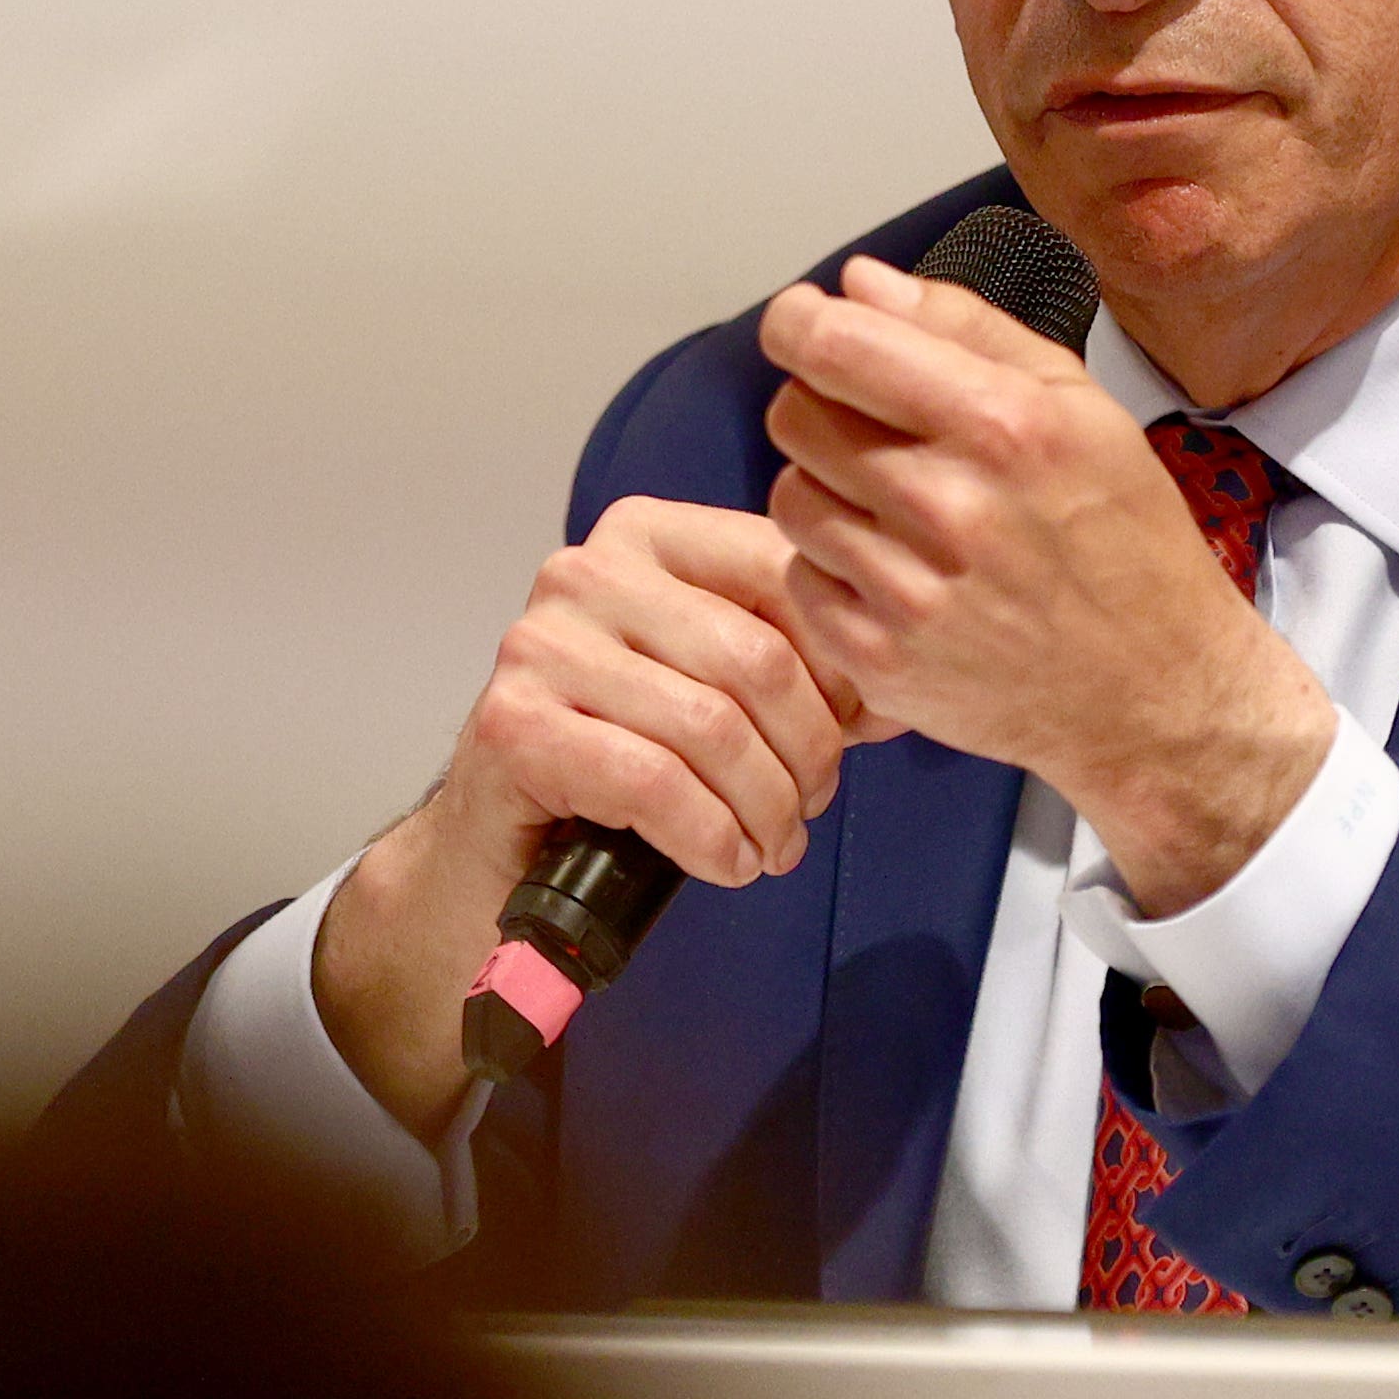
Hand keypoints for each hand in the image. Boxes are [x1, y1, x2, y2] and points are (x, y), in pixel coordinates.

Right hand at [312, 498, 868, 1137]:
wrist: (501, 843)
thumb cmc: (622, 756)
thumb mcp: (719, 690)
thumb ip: (800, 666)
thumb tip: (897, 683)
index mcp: (649, 536)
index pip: (787, 574)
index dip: (842, 667)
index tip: (856, 732)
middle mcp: (586, 570)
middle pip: (757, 660)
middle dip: (808, 753)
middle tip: (810, 806)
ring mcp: (540, 644)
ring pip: (711, 728)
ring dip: (766, 808)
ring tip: (772, 845)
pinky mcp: (512, 724)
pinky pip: (653, 783)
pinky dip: (712, 839)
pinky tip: (727, 862)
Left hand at [759, 257, 1334, 916]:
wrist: (1154, 692)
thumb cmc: (1125, 538)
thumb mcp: (1081, 407)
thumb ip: (966, 328)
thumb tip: (856, 283)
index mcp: (1003, 425)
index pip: (832, 345)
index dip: (799, 324)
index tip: (806, 328)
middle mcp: (949, 508)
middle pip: (793, 415)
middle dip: (822, 407)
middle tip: (875, 431)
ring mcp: (909, 594)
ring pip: (790, 497)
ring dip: (828, 490)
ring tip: (897, 509)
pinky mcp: (880, 662)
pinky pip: (801, 579)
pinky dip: (835, 569)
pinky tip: (899, 574)